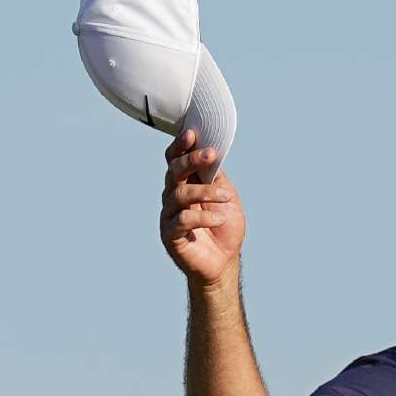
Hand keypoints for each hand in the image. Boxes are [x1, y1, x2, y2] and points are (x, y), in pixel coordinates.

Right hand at [159, 129, 245, 287]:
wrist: (223, 262)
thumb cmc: (224, 227)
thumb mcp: (227, 198)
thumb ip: (217, 178)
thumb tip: (212, 153)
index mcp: (185, 184)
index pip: (175, 160)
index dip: (181, 146)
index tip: (193, 134)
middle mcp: (173, 196)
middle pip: (174, 172)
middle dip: (191, 160)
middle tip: (210, 155)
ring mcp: (169, 215)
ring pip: (179, 194)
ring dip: (205, 192)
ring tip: (227, 198)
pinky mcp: (169, 234)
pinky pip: (181, 219)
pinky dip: (203, 217)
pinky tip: (219, 218)